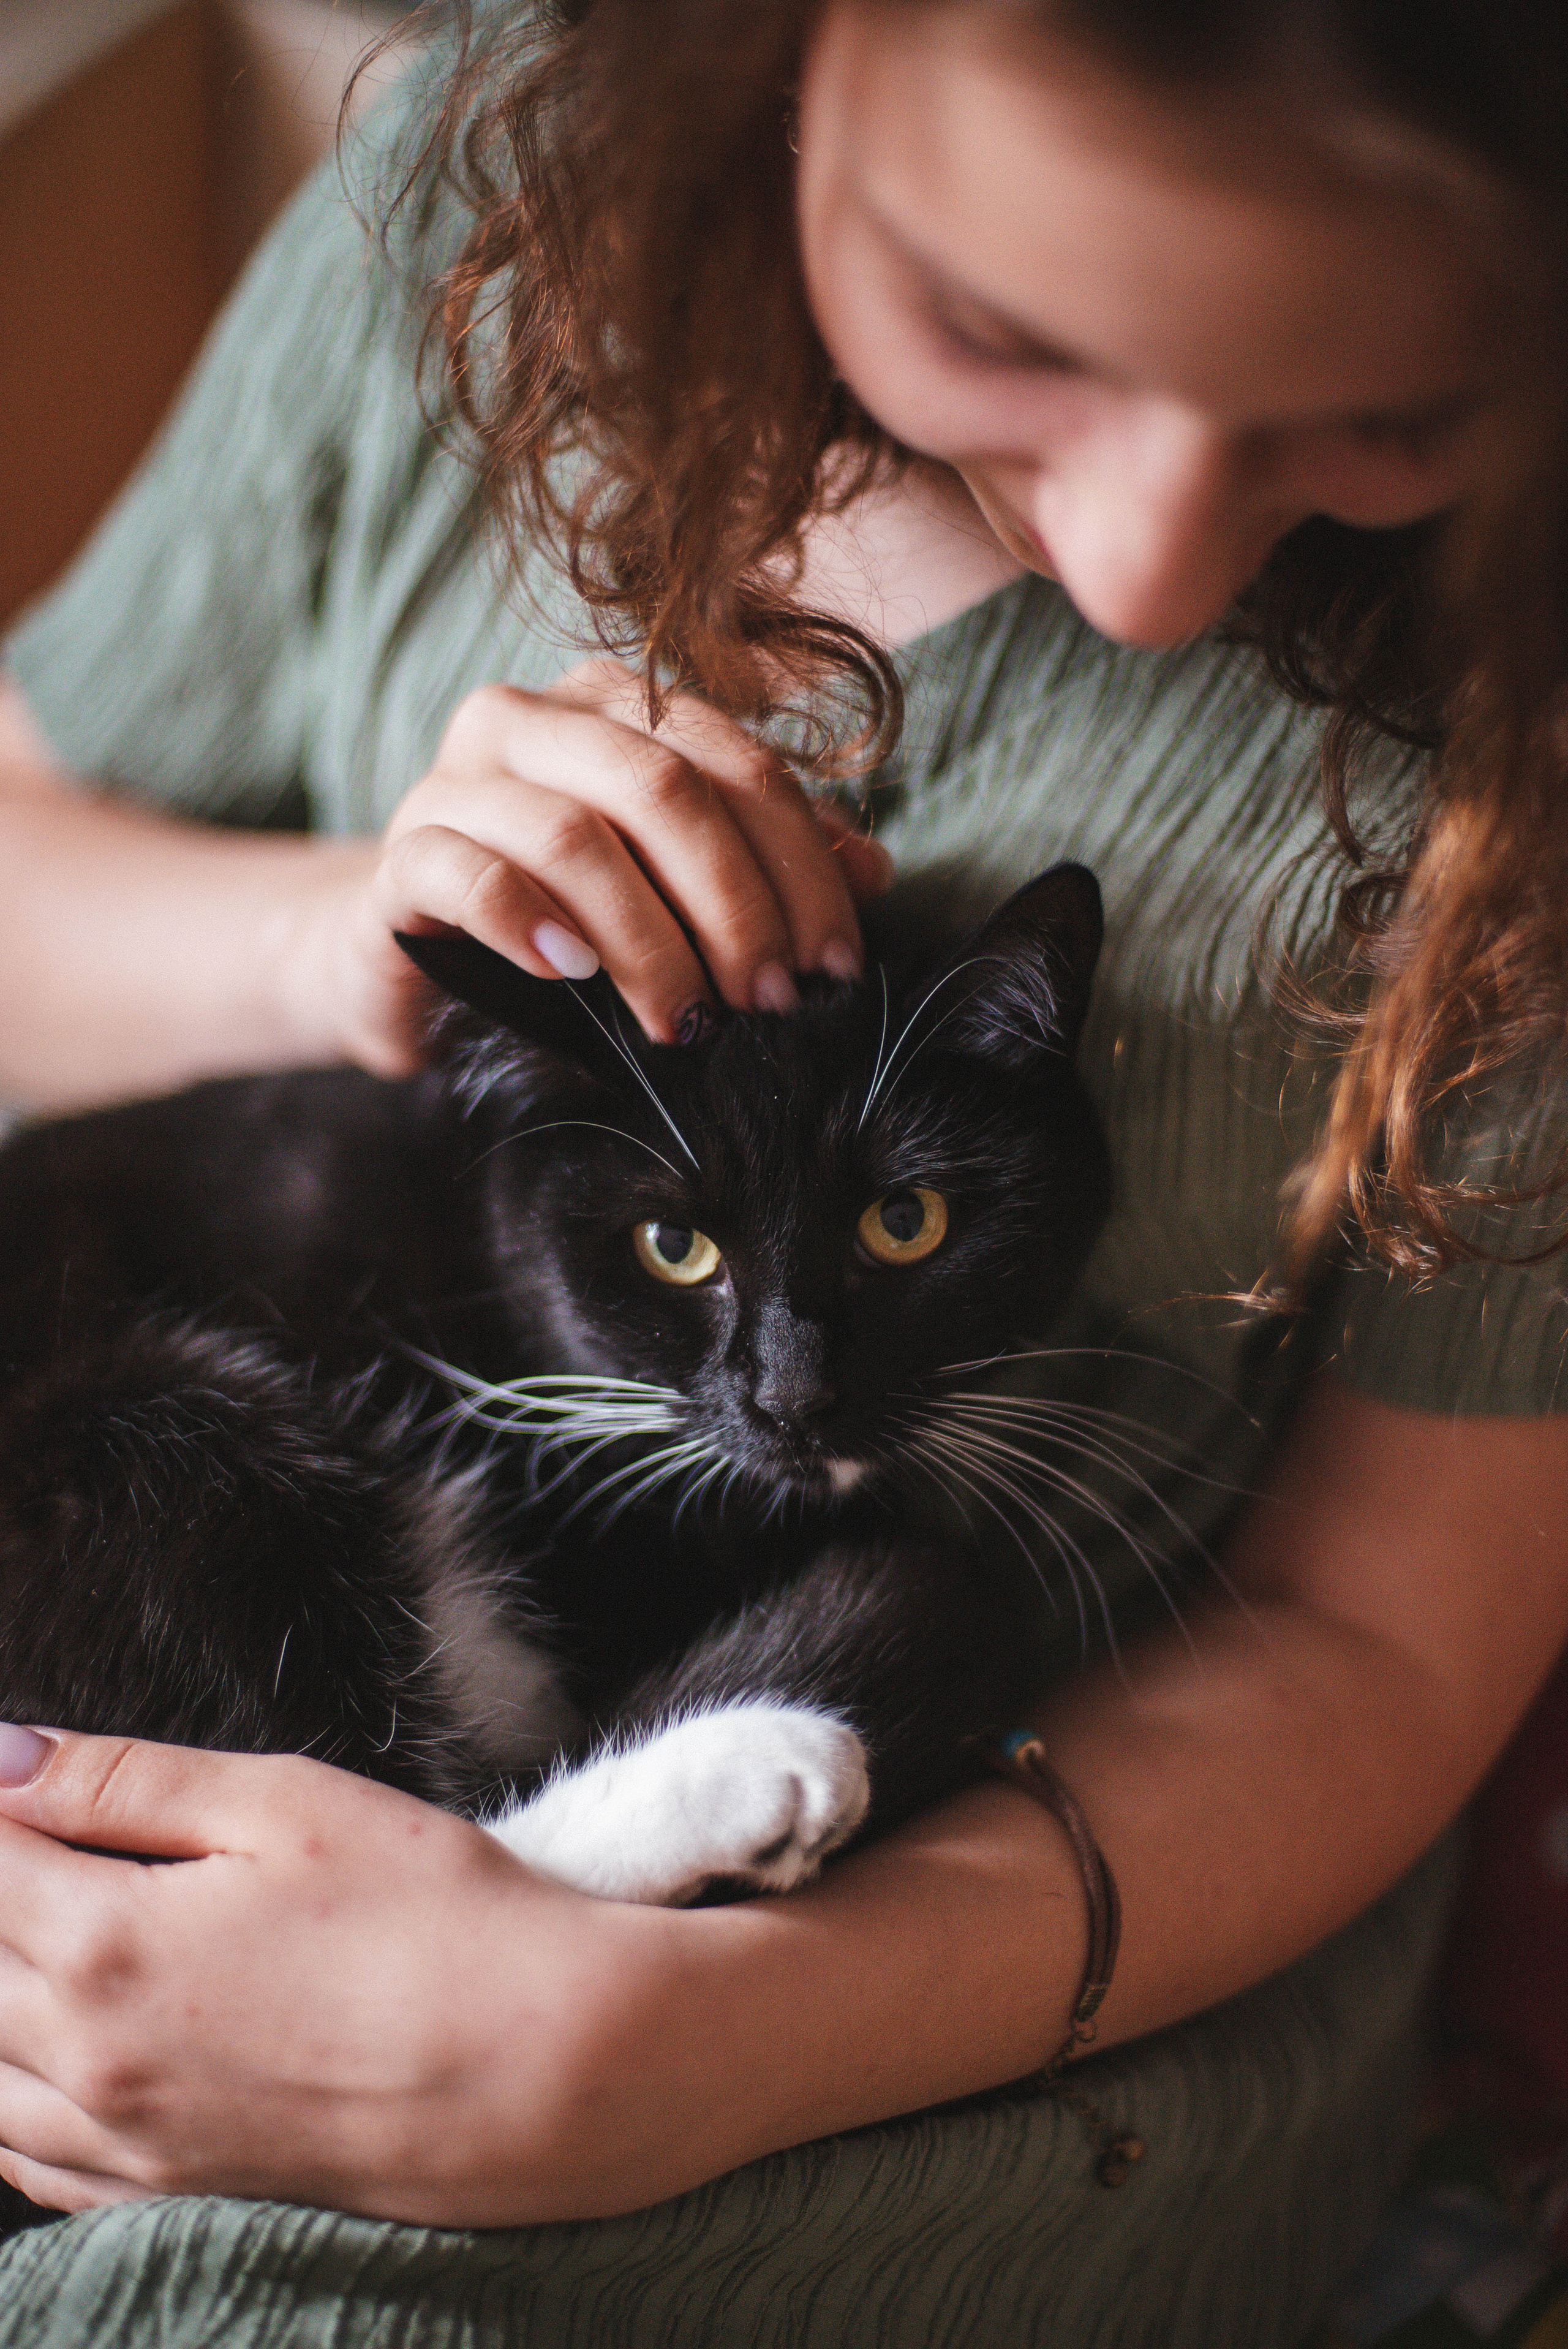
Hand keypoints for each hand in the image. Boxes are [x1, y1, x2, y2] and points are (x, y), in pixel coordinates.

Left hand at [0, 1724, 1079, 2226]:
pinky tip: (42, 2048)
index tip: (5, 1775)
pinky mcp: (169, 2190)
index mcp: (107, 1945)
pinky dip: (9, 2092)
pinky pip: (27, 2157)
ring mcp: (126, 2140)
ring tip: (40, 1925)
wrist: (546, 2070)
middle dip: (0, 1886)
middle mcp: (90, 2058)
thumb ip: (129, 1782)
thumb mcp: (291, 1804)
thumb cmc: (437, 1918)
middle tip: (27, 1836)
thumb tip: (5, 1756)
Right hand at [288, 657, 892, 1077]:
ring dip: (648, 940)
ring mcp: (453, 779)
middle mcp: (530, 718)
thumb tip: (873, 871)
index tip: (832, 966)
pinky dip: (531, 926)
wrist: (413, 965)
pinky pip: (470, 875)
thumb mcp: (675, 891)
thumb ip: (765, 862)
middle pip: (662, 787)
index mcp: (614, 705)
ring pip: (572, 835)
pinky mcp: (402, 854)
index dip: (800, 867)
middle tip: (769, 1001)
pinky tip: (571, 974)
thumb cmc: (563, 921)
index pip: (734, 765)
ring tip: (686, 1018)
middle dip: (735, 905)